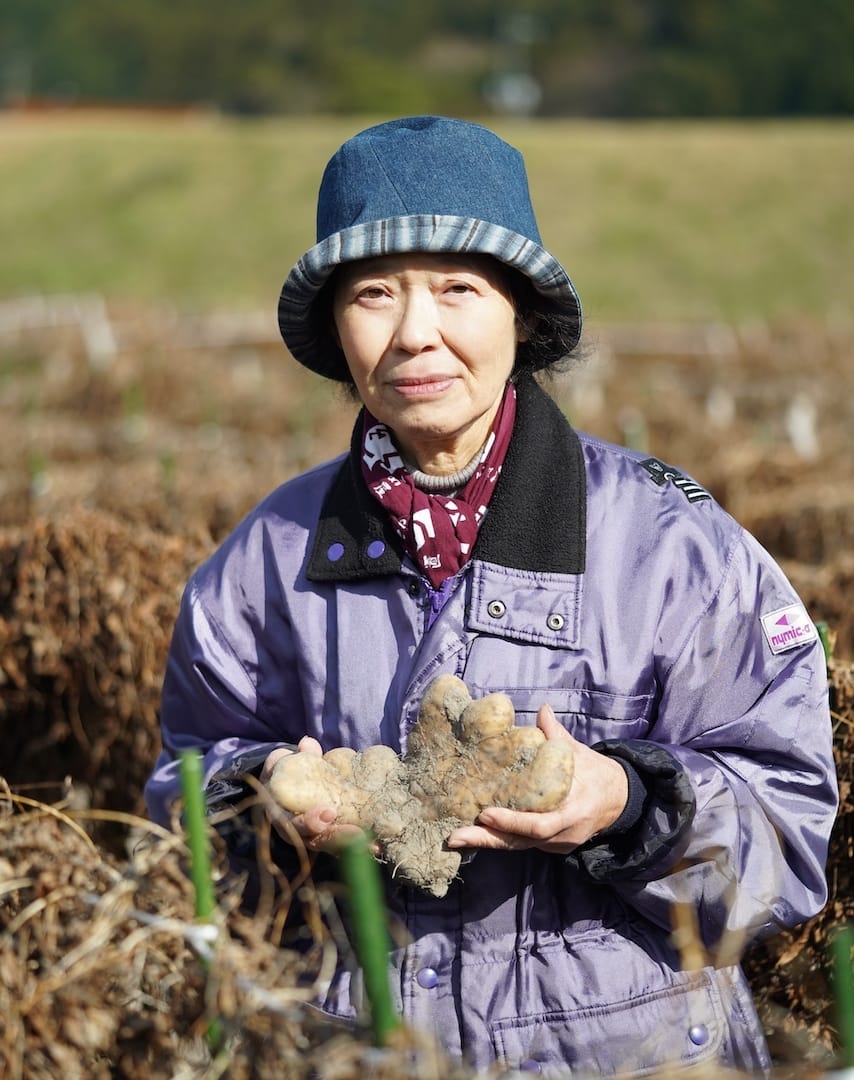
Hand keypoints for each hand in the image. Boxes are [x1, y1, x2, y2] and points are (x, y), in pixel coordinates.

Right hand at [261, 738, 364, 852]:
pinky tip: (378, 846)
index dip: (311, 821)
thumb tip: (308, 744)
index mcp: (283, 816)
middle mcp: (299, 833)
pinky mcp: (331, 838)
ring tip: (375, 846)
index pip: (294, 825)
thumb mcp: (284, 763)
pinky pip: (345, 846)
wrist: (283, 789)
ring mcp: (315, 838)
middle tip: (358, 834)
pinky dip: (361, 846)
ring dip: (354, 846)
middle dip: (338, 838)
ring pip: (333, 847)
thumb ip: (297, 756)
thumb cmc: (285, 774)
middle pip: (317, 841)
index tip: (329, 813)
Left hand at [445, 704, 628, 854]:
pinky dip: (500, 839)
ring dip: (487, 842)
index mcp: (572, 811)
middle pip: (521, 843)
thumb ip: (556, 734)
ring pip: (519, 846)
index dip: (512, 822)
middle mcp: (563, 833)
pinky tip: (475, 833)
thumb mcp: (578, 752)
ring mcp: (557, 844)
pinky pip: (523, 844)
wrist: (618, 800)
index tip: (485, 813)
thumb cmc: (593, 772)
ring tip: (455, 837)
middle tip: (455, 836)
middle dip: (487, 840)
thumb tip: (542, 709)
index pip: (540, 824)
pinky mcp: (551, 847)